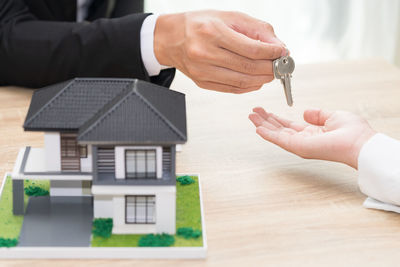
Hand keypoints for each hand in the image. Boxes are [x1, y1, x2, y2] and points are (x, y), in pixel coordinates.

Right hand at [154, 10, 285, 93]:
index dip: (272, 53)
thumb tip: (278, 47)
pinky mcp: (202, 82)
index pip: (252, 49)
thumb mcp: (229, 16)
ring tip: (271, 73)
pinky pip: (231, 89)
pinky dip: (248, 87)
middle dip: (270, 68)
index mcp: (213, 32)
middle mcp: (205, 53)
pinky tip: (256, 81)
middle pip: (248, 67)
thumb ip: (256, 29)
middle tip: (280, 65)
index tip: (283, 53)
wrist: (172, 38)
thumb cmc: (201, 24)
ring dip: (262, 79)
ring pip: (241, 82)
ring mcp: (202, 71)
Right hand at [249, 107, 376, 168]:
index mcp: (311, 133)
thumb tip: (305, 112)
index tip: (265, 111)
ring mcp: (299, 144)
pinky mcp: (298, 147)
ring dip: (262, 125)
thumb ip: (318, 114)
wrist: (359, 143)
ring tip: (251, 116)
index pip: (288, 125)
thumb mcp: (333, 116)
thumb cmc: (353, 132)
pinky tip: (257, 128)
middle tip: (253, 112)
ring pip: (276, 134)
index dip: (276, 117)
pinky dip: (267, 134)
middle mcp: (303, 140)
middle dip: (265, 120)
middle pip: (279, 129)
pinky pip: (279, 140)